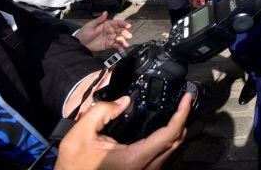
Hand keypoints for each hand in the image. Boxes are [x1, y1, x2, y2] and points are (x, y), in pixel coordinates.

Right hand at [55, 94, 190, 169]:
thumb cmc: (73, 165)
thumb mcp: (80, 134)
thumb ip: (102, 112)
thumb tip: (124, 101)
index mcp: (134, 159)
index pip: (170, 134)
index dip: (182, 114)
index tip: (186, 99)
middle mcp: (145, 168)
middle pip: (176, 142)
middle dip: (183, 120)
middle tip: (183, 101)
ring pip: (171, 151)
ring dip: (176, 130)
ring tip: (176, 111)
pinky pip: (162, 156)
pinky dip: (167, 140)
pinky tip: (162, 127)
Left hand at [76, 12, 131, 52]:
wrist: (80, 43)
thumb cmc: (84, 33)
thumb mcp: (91, 25)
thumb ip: (99, 20)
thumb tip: (105, 12)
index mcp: (107, 25)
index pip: (117, 23)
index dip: (123, 24)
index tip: (128, 26)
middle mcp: (110, 31)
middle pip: (120, 31)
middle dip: (125, 34)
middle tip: (128, 36)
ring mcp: (110, 38)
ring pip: (119, 39)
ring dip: (124, 42)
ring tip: (126, 45)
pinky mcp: (109, 45)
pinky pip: (116, 46)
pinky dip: (120, 48)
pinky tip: (122, 49)